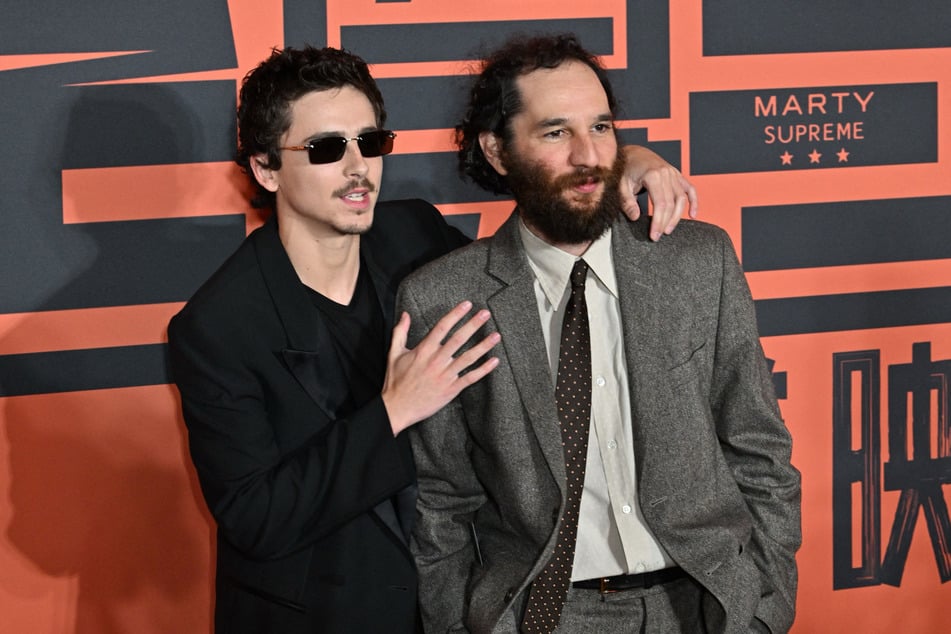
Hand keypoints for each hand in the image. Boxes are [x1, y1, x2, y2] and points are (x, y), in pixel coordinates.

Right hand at [382, 301, 500, 434]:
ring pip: (469, 357)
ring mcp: (445, 375)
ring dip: (483, 345)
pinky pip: (471, 378)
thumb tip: (405, 315)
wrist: (397, 408)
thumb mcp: (394, 353)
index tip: (467, 304)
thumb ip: (400, 332)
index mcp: (424, 350)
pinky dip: (484, 369)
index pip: (442, 327)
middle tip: (486, 314)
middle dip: (473, 324)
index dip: (455, 314)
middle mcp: (437, 360)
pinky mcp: (451, 389)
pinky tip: (494, 361)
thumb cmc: (395, 381)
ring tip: (496, 335)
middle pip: (459, 338)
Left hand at [619, 145, 698, 241]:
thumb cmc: (626, 169)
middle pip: (671, 203)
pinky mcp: (677, 175)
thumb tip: (635, 217)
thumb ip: (627, 202)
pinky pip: (690, 189)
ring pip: (682, 198)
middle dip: (665, 222)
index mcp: (653, 175)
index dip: (658, 222)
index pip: (660, 204)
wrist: (634, 153)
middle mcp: (666, 174)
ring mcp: (674, 174)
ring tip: (668, 229)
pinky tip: (692, 214)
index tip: (654, 235)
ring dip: (677, 216)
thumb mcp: (621, 185)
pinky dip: (694, 201)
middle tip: (658, 236)